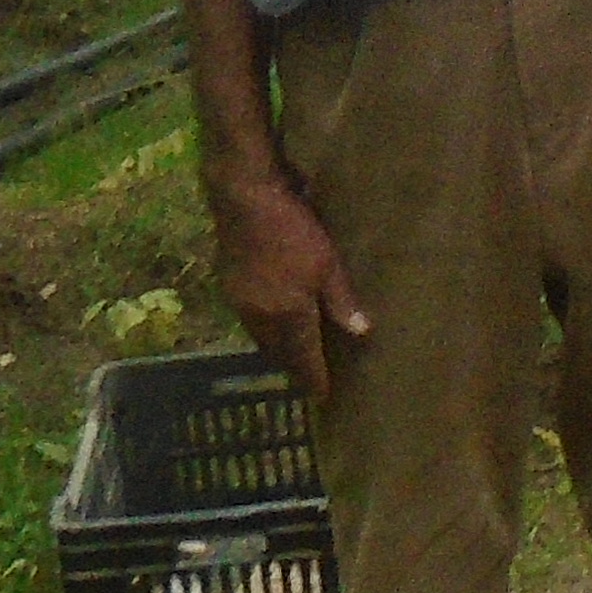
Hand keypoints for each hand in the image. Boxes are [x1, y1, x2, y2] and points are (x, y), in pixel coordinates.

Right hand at [210, 166, 372, 401]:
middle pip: (280, 355)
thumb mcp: (327, 263)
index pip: (303, 361)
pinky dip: (266, 330)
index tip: (324, 397)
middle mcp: (259, 319)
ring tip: (296, 354)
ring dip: (279, 350)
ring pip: (262, 339)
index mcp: (286, 318)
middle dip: (296, 368)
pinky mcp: (229, 286)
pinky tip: (275, 321)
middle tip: (312, 377)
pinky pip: (251, 321)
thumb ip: (342, 301)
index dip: (314, 380)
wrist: (243, 195)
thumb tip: (362, 332)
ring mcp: (240, 303)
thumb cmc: (292, 229)